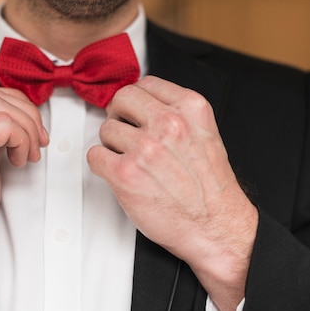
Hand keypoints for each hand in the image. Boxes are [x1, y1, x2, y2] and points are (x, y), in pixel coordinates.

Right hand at [0, 84, 47, 299]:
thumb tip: (17, 127)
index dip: (14, 108)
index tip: (30, 133)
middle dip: (26, 115)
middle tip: (38, 142)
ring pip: (0, 105)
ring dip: (26, 129)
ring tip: (27, 155)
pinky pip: (3, 124)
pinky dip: (20, 139)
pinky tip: (18, 161)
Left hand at [87, 76, 257, 310]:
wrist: (214, 227)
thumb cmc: (210, 190)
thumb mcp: (205, 135)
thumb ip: (178, 115)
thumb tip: (146, 105)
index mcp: (191, 108)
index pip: (146, 84)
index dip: (136, 101)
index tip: (135, 113)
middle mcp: (168, 124)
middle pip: (121, 99)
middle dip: (120, 116)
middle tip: (125, 134)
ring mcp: (145, 148)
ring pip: (106, 129)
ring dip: (112, 145)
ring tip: (130, 161)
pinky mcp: (125, 173)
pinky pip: (95, 155)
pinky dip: (102, 165)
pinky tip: (119, 174)